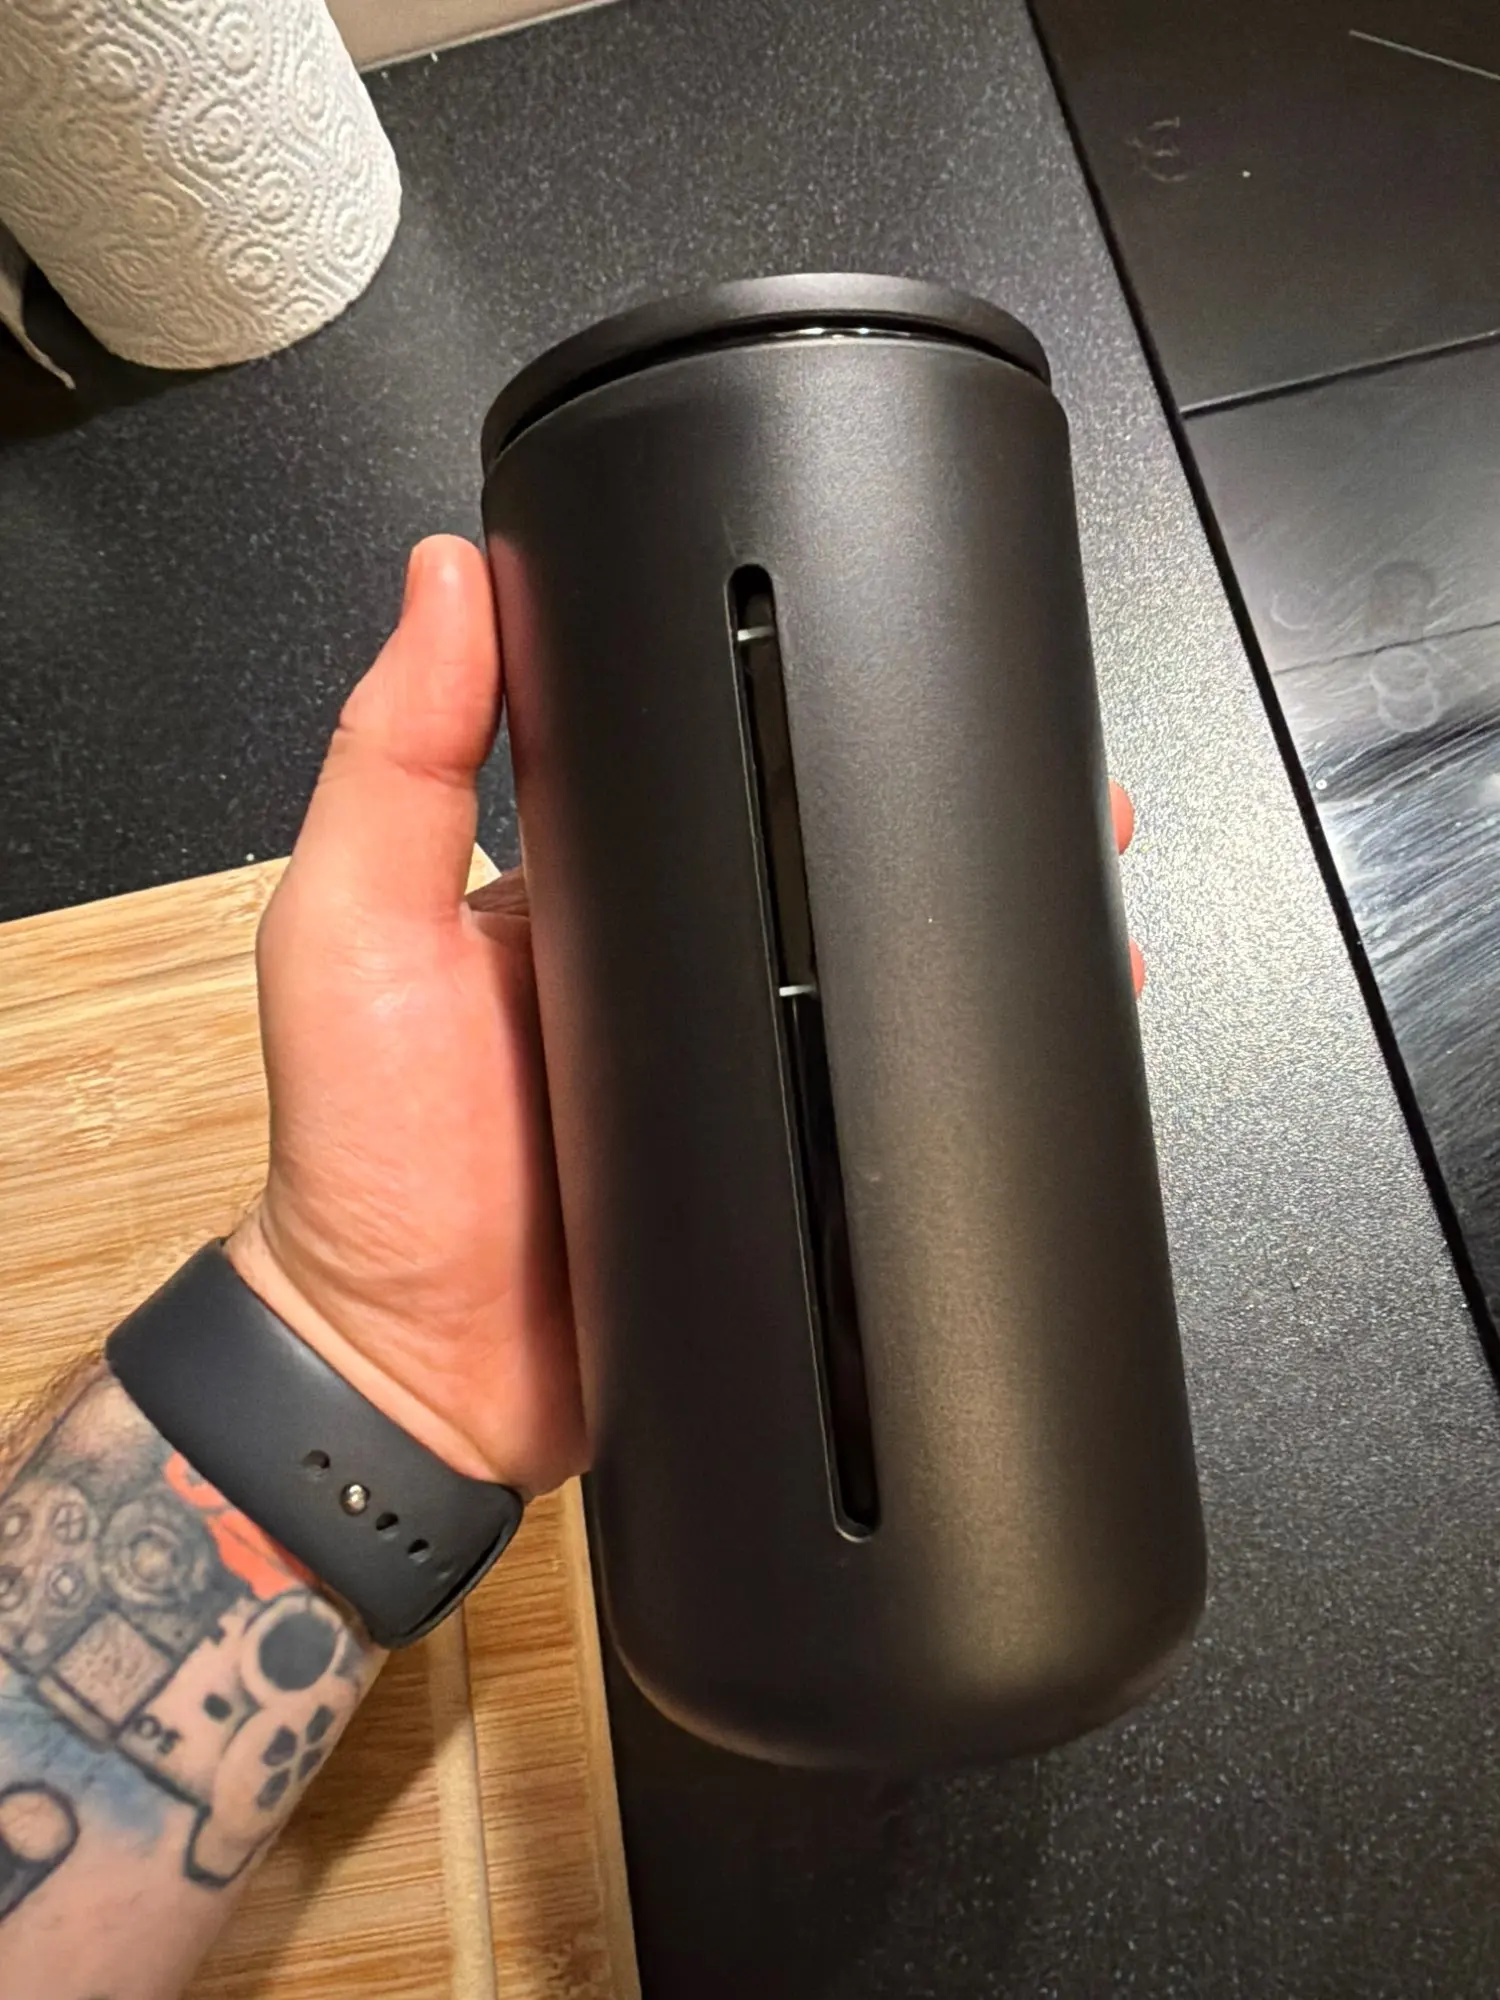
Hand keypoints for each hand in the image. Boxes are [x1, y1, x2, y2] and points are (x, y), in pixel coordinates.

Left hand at [227, 535, 1144, 1492]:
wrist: (422, 1375)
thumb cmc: (367, 1162)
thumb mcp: (348, 929)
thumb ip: (394, 759)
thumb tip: (446, 583)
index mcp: (585, 886)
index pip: (697, 754)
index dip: (780, 696)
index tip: (865, 631)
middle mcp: (674, 968)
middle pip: (819, 860)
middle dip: (935, 808)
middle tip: (1033, 767)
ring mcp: (738, 1066)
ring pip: (876, 975)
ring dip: (974, 929)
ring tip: (1074, 872)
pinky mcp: (781, 1161)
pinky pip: (881, 1104)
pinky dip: (956, 1073)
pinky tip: (1031, 1031)